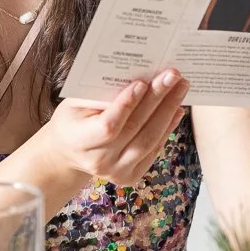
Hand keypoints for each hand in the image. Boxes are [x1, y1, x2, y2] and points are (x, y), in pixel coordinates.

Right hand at [41, 70, 189, 184]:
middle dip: (156, 99)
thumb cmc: (73, 119)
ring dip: (168, 111)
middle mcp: (99, 161)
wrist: (69, 151)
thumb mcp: (76, 103)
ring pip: (149, 140)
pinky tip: (177, 108)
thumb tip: (136, 74)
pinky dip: (168, 128)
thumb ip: (100, 93)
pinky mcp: (131, 175)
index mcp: (80, 141)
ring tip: (180, 87)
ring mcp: (116, 171)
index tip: (142, 83)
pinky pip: (154, 149)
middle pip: (135, 129)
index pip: (108, 126)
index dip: (126, 105)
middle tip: (173, 75)